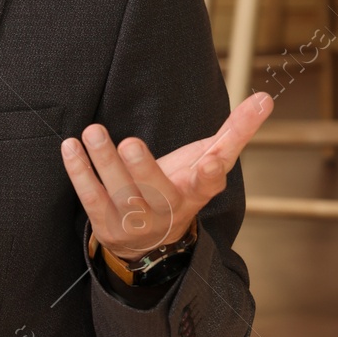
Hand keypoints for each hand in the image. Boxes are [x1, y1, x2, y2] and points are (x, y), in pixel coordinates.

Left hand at [61, 92, 272, 259]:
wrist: (151, 238)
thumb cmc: (181, 186)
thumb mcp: (209, 161)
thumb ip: (236, 131)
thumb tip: (266, 98)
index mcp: (196, 193)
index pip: (208, 187)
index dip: (211, 177)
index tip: (213, 164)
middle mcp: (168, 210)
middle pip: (157, 190)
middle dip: (143, 168)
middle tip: (130, 142)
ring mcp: (136, 221)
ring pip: (119, 192)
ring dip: (103, 161)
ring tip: (92, 132)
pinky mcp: (107, 224)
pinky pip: (90, 197)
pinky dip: (79, 171)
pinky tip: (71, 146)